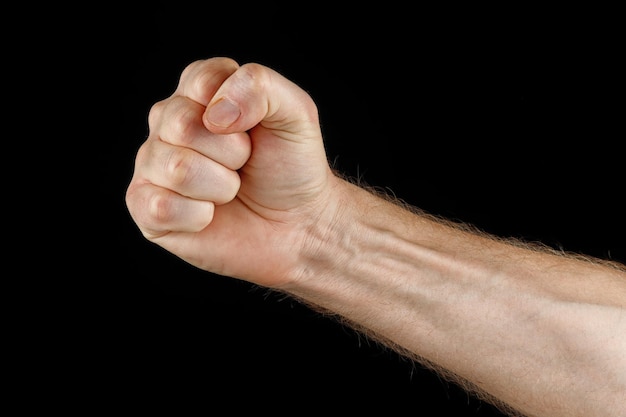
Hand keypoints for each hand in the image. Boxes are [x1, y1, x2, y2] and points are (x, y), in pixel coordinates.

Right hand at [125, 57, 336, 285]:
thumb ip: (259, 85)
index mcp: (199, 90)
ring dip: (220, 187)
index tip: (253, 129)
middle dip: (232, 152)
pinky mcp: (147, 209)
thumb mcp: (296, 112)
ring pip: (177, 169)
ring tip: (230, 190)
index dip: (238, 109)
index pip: (201, 80)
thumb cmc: (292, 166)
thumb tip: (214, 114)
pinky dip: (199, 217)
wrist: (298, 224)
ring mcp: (154, 165)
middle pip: (183, 125)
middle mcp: (168, 123)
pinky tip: (210, 215)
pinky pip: (161, 208)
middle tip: (245, 163)